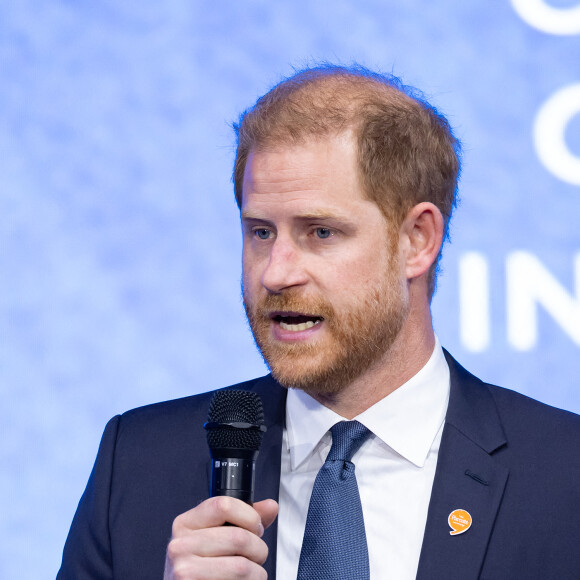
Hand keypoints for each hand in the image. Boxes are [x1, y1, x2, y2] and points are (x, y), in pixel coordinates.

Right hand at [163, 496, 278, 578]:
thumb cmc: (204, 567)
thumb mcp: (218, 536)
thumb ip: (245, 519)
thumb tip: (270, 506)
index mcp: (186, 523)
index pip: (224, 505)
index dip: (249, 516)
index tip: (256, 528)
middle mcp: (180, 544)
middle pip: (238, 537)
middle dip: (258, 549)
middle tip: (256, 555)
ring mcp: (184, 570)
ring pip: (241, 566)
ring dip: (256, 572)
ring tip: (250, 573)